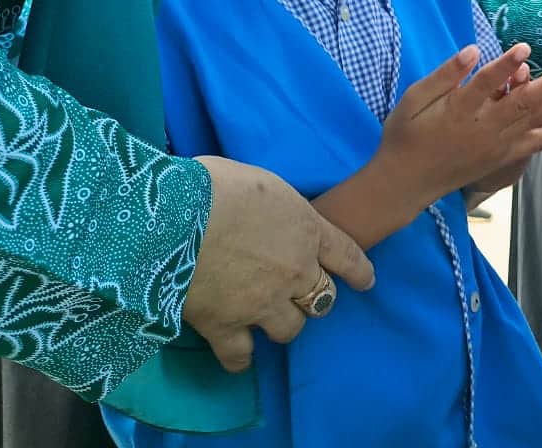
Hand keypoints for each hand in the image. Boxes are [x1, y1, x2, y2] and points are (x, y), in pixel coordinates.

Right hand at [185, 157, 374, 371]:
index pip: (347, 255)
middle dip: (314, 296)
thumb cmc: (216, 185)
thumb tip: (268, 212)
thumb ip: (277, 207)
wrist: (175, 217)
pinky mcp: (226, 326)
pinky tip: (238, 357)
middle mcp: (295, 271)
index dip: (359, 271)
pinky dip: (240, 358)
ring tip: (267, 319)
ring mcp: (263, 303)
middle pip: (323, 297)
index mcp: (307, 230)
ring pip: (291, 328)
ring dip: (283, 324)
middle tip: (298, 293)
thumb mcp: (263, 183)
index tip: (367, 281)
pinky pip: (241, 356)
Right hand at [379, 44, 541, 203]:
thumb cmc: (406, 133)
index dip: (506, 66)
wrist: (407, 182)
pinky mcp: (505, 157)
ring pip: (536, 120)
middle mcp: (483, 129)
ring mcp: (497, 146)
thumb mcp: (414, 100)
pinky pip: (537, 142)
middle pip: (524, 102)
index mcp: (457, 112)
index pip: (486, 85)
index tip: (527, 47)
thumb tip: (472, 51)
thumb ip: (444, 76)